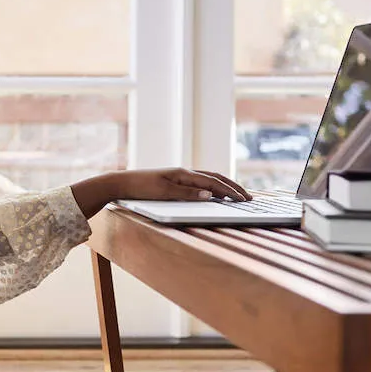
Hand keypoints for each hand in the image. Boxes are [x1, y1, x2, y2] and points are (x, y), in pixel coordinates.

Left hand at [118, 168, 250, 202]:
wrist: (122, 183)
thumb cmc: (141, 188)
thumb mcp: (164, 193)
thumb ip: (187, 194)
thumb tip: (209, 194)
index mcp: (184, 174)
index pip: (213, 182)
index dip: (230, 191)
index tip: (244, 199)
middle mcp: (184, 172)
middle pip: (215, 177)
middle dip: (233, 187)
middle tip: (248, 197)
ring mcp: (181, 176)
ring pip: (209, 178)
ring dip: (225, 185)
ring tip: (237, 194)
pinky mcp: (176, 180)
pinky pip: (200, 181)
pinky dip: (213, 186)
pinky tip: (216, 193)